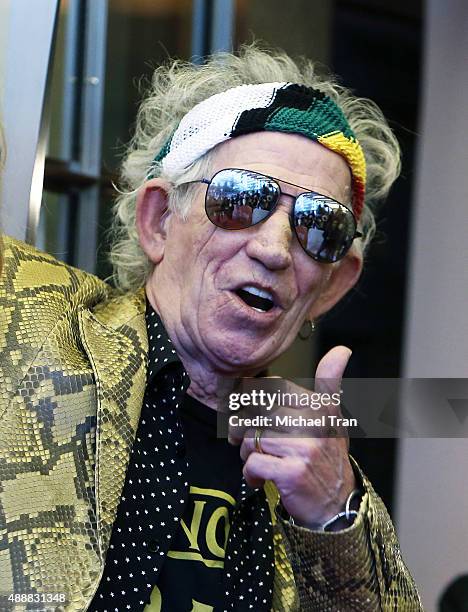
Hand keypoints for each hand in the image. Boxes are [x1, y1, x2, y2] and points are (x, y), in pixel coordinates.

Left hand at [228, 346, 356, 528]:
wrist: (337, 507)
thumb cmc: (327, 458)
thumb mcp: (332, 417)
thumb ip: (329, 382)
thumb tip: (342, 350)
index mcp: (318, 406)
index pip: (268, 389)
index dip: (254, 404)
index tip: (255, 418)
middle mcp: (313, 423)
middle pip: (255, 415)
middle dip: (245, 432)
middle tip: (253, 445)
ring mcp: (303, 448)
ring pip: (250, 439)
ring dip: (249, 455)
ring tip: (265, 463)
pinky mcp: (291, 473)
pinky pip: (252, 464)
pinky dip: (251, 475)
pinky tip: (262, 480)